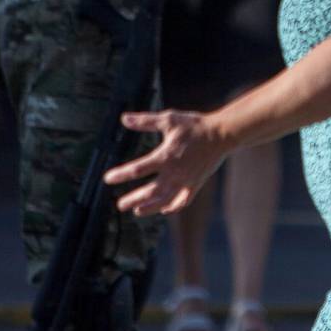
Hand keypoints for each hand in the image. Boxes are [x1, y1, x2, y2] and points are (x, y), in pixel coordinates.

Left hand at [103, 109, 230, 216]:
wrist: (222, 134)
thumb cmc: (195, 125)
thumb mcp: (169, 119)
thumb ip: (146, 121)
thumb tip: (124, 118)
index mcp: (166, 156)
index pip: (138, 169)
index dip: (121, 175)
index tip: (108, 179)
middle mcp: (175, 172)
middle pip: (150, 191)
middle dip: (133, 199)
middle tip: (119, 205)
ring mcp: (186, 180)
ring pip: (165, 199)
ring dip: (149, 207)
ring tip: (137, 212)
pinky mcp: (196, 184)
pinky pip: (183, 201)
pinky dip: (173, 207)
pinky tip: (164, 210)